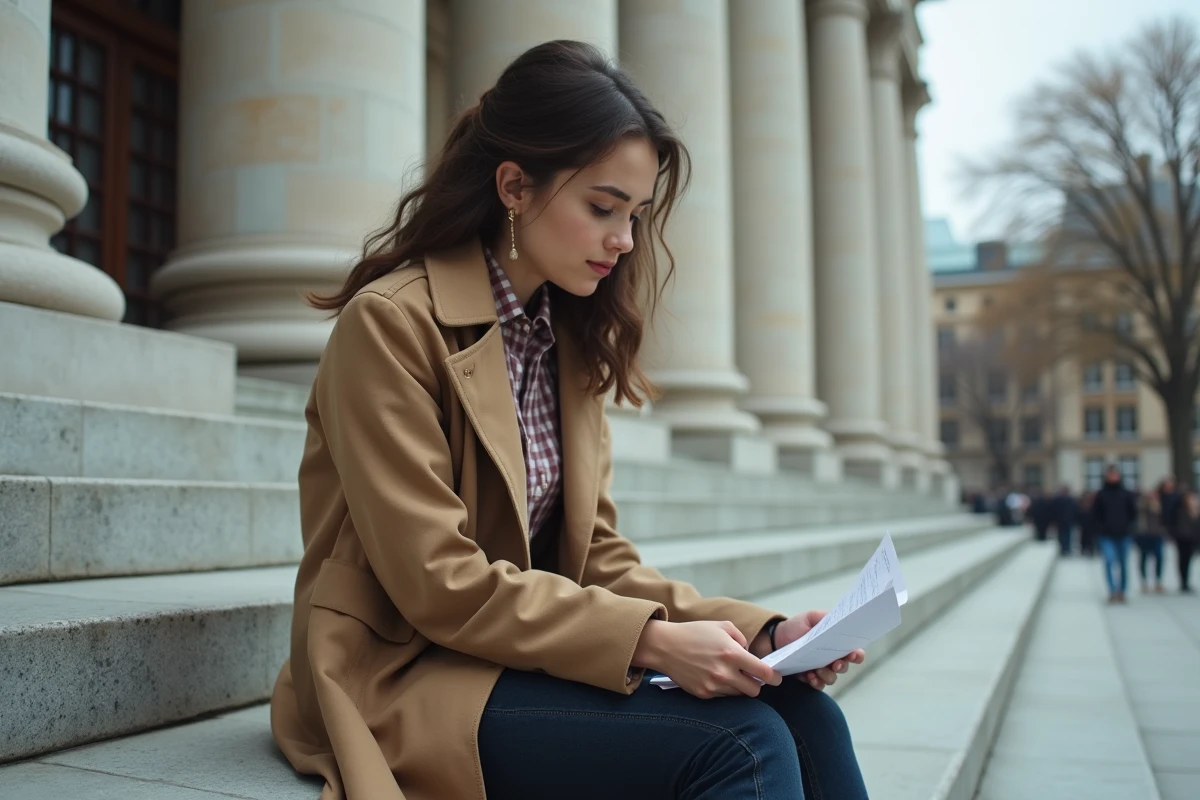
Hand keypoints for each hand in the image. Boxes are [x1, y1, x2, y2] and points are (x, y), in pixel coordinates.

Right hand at [633, 620, 782, 698]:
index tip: (777, 678)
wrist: (665, 646)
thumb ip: (742, 640)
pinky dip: (724, 689)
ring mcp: (713, 686)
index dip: (774, 677)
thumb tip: (750, 656)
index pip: (763, 673)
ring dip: (739, 686)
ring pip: (739, 695)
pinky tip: (715, 677)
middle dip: (756, 684)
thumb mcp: (723, 626)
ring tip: (729, 673)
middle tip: (751, 676)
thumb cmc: (695, 633)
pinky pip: (723, 696)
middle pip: (754, 690)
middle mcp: (724, 673)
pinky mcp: (703, 694)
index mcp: (732, 653)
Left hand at [773, 610, 865, 690]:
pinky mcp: (810, 678)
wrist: (776, 638)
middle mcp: (832, 658)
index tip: (853, 655)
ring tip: (817, 670)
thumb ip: (826, 618)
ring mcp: (821, 669)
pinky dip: (816, 682)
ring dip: (827, 675)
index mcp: (836, 643)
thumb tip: (840, 620)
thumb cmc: (796, 627)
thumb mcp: (810, 617)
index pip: (854, 651)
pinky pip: (818, 685)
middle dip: (842, 666)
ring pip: (832, 678)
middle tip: (835, 664)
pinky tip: (810, 676)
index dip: (857, 655)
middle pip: (844, 667)